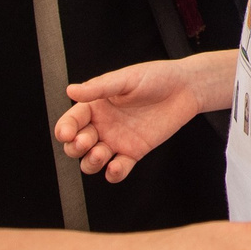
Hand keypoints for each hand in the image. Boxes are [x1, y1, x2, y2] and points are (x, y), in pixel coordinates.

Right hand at [57, 58, 204, 181]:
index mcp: (96, 106)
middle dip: (75, 147)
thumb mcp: (126, 79)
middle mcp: (103, 125)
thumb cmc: (156, 77)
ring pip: (92, 161)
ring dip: (91, 163)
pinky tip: (117, 167)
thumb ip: (99, 88)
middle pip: (76, 145)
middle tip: (86, 142)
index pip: (71, 121)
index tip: (67, 133)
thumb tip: (70, 90)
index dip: (65, 129)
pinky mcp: (134, 152)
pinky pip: (118, 169)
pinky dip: (114, 173)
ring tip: (100, 154)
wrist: (186, 88)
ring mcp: (117, 140)